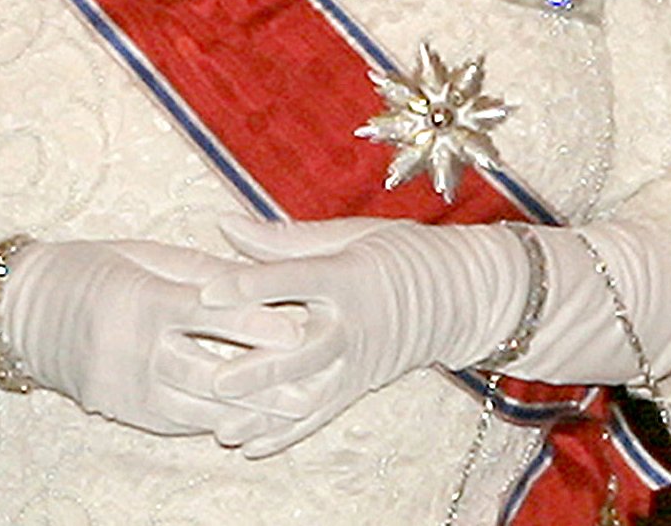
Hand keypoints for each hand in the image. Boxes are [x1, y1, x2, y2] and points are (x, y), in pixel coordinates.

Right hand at [10, 238, 306, 437]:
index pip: (207, 315)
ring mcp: (124, 389)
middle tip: (315, 383)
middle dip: (266, 382)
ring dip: (250, 411)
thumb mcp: (144, 254)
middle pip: (210, 373)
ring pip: (198, 409)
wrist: (23, 312)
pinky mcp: (120, 412)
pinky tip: (251, 418)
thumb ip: (200, 268)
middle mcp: (131, 351)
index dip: (254, 323)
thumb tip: (256, 276)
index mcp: (139, 300)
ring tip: (296, 410)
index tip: (298, 327)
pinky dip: (214, 419)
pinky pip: (176, 422)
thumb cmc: (91, 266)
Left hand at [198, 216, 459, 455]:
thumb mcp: (348, 234)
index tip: (208, 290)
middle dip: (260, 368)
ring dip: (266, 415)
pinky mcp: (359, 386)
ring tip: (221, 430)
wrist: (462, 295)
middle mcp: (353, 325)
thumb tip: (225, 223)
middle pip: (303, 350)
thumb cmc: (400, 251)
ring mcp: (358, 362)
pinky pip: (320, 415)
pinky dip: (286, 434)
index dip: (252, 285)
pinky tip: (249, 448)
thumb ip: (284, 238)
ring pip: (309, 394)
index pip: (296, 279)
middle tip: (215, 380)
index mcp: (349, 276)